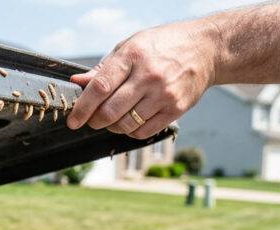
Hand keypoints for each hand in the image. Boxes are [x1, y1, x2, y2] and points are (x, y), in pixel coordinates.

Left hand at [65, 19, 219, 138]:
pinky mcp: (176, 108)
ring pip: (126, 125)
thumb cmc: (162, 46)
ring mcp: (164, 94)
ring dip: (113, 127)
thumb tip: (77, 83)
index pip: (100, 87)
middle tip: (92, 120)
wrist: (206, 49)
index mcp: (133, 56)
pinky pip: (144, 131)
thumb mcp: (130, 46)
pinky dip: (131, 132)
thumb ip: (104, 68)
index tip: (73, 120)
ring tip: (113, 119)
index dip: (82, 107)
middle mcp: (148, 76)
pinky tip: (131, 121)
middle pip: (110, 111)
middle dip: (95, 121)